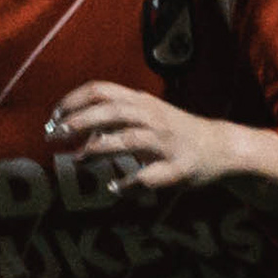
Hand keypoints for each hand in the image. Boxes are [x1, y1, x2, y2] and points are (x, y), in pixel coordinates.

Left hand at [43, 82, 251, 196]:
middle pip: (110, 111)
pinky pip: (150, 176)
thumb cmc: (177, 131)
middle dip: (79, 122)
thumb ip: (115, 118)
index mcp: (142, 101)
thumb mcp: (147, 115)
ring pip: (128, 139)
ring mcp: (166, 142)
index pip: (101, 90)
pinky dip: (129, 183)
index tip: (54, 116)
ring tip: (78, 159)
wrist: (223, 147)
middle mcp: (153, 117)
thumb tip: (80, 129)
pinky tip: (114, 188)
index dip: (73, 100)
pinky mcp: (179, 168)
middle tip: (55, 135)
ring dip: (99, 148)